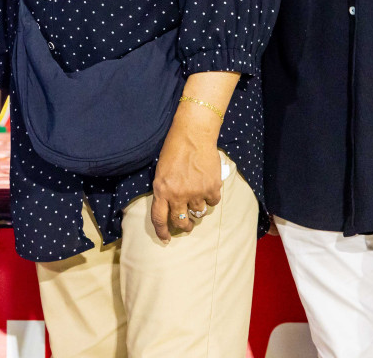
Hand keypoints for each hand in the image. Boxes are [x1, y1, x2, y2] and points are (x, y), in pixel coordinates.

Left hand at [150, 107, 224, 241]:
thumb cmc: (174, 149)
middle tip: (187, 224)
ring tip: (198, 193)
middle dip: (185, 225)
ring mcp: (196, 192)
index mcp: (162, 190)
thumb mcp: (161, 171)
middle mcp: (178, 194)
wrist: (193, 134)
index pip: (159, 218)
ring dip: (198, 207)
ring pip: (199, 212)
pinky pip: (213, 202)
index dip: (162, 231)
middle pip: (181, 221)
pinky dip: (211, 197)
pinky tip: (208, 186)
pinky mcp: (212, 187)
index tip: (166, 238)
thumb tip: (171, 209)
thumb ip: (165, 190)